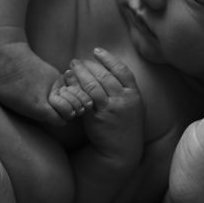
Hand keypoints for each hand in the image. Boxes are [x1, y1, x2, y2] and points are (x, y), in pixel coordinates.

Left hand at [50, 47, 143, 165]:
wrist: (121, 152)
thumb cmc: (124, 127)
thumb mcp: (132, 107)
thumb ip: (124, 90)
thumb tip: (108, 70)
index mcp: (134, 94)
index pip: (122, 70)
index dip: (108, 58)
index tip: (96, 51)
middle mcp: (124, 99)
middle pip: (105, 75)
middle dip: (89, 65)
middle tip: (76, 60)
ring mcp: (111, 108)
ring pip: (93, 84)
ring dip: (80, 74)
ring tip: (70, 68)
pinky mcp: (98, 117)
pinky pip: (85, 98)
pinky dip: (76, 88)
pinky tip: (69, 84)